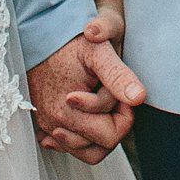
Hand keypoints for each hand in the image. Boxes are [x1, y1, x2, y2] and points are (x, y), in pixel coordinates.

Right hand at [27, 22, 143, 163]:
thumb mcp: (99, 51)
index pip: (110, 138)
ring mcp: (46, 125)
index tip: (122, 93)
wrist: (41, 30)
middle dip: (110, 121)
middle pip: (98, 147)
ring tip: (95, 97)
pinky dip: (80, 131)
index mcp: (68, 112)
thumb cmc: (71, 39)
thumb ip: (118, 76)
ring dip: (96, 127)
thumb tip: (138, 97)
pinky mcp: (41, 121)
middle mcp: (54, 124)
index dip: (124, 116)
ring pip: (83, 148)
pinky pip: (67, 142)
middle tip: (109, 93)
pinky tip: (84, 108)